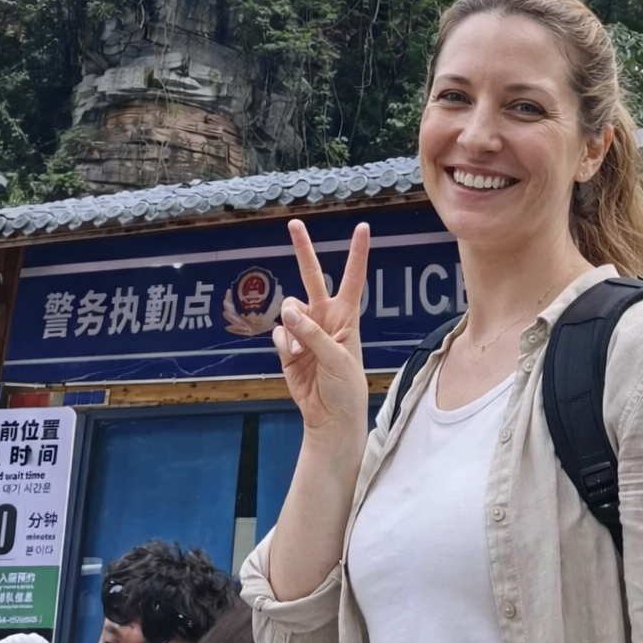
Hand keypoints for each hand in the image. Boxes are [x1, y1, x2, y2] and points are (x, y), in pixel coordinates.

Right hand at [273, 218, 370, 440]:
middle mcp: (324, 317)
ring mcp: (304, 330)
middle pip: (312, 276)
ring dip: (291, 324)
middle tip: (294, 223)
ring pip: (288, 307)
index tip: (364, 227)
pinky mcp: (288, 347)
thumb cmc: (346, 388)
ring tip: (301, 350)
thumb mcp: (337, 359)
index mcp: (346, 316)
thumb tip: (288, 312)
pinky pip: (279, 333)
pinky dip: (284, 344)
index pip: (353, 278)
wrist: (329, 418)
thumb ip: (312, 334)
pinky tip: (294, 358)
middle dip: (303, 250)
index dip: (357, 252)